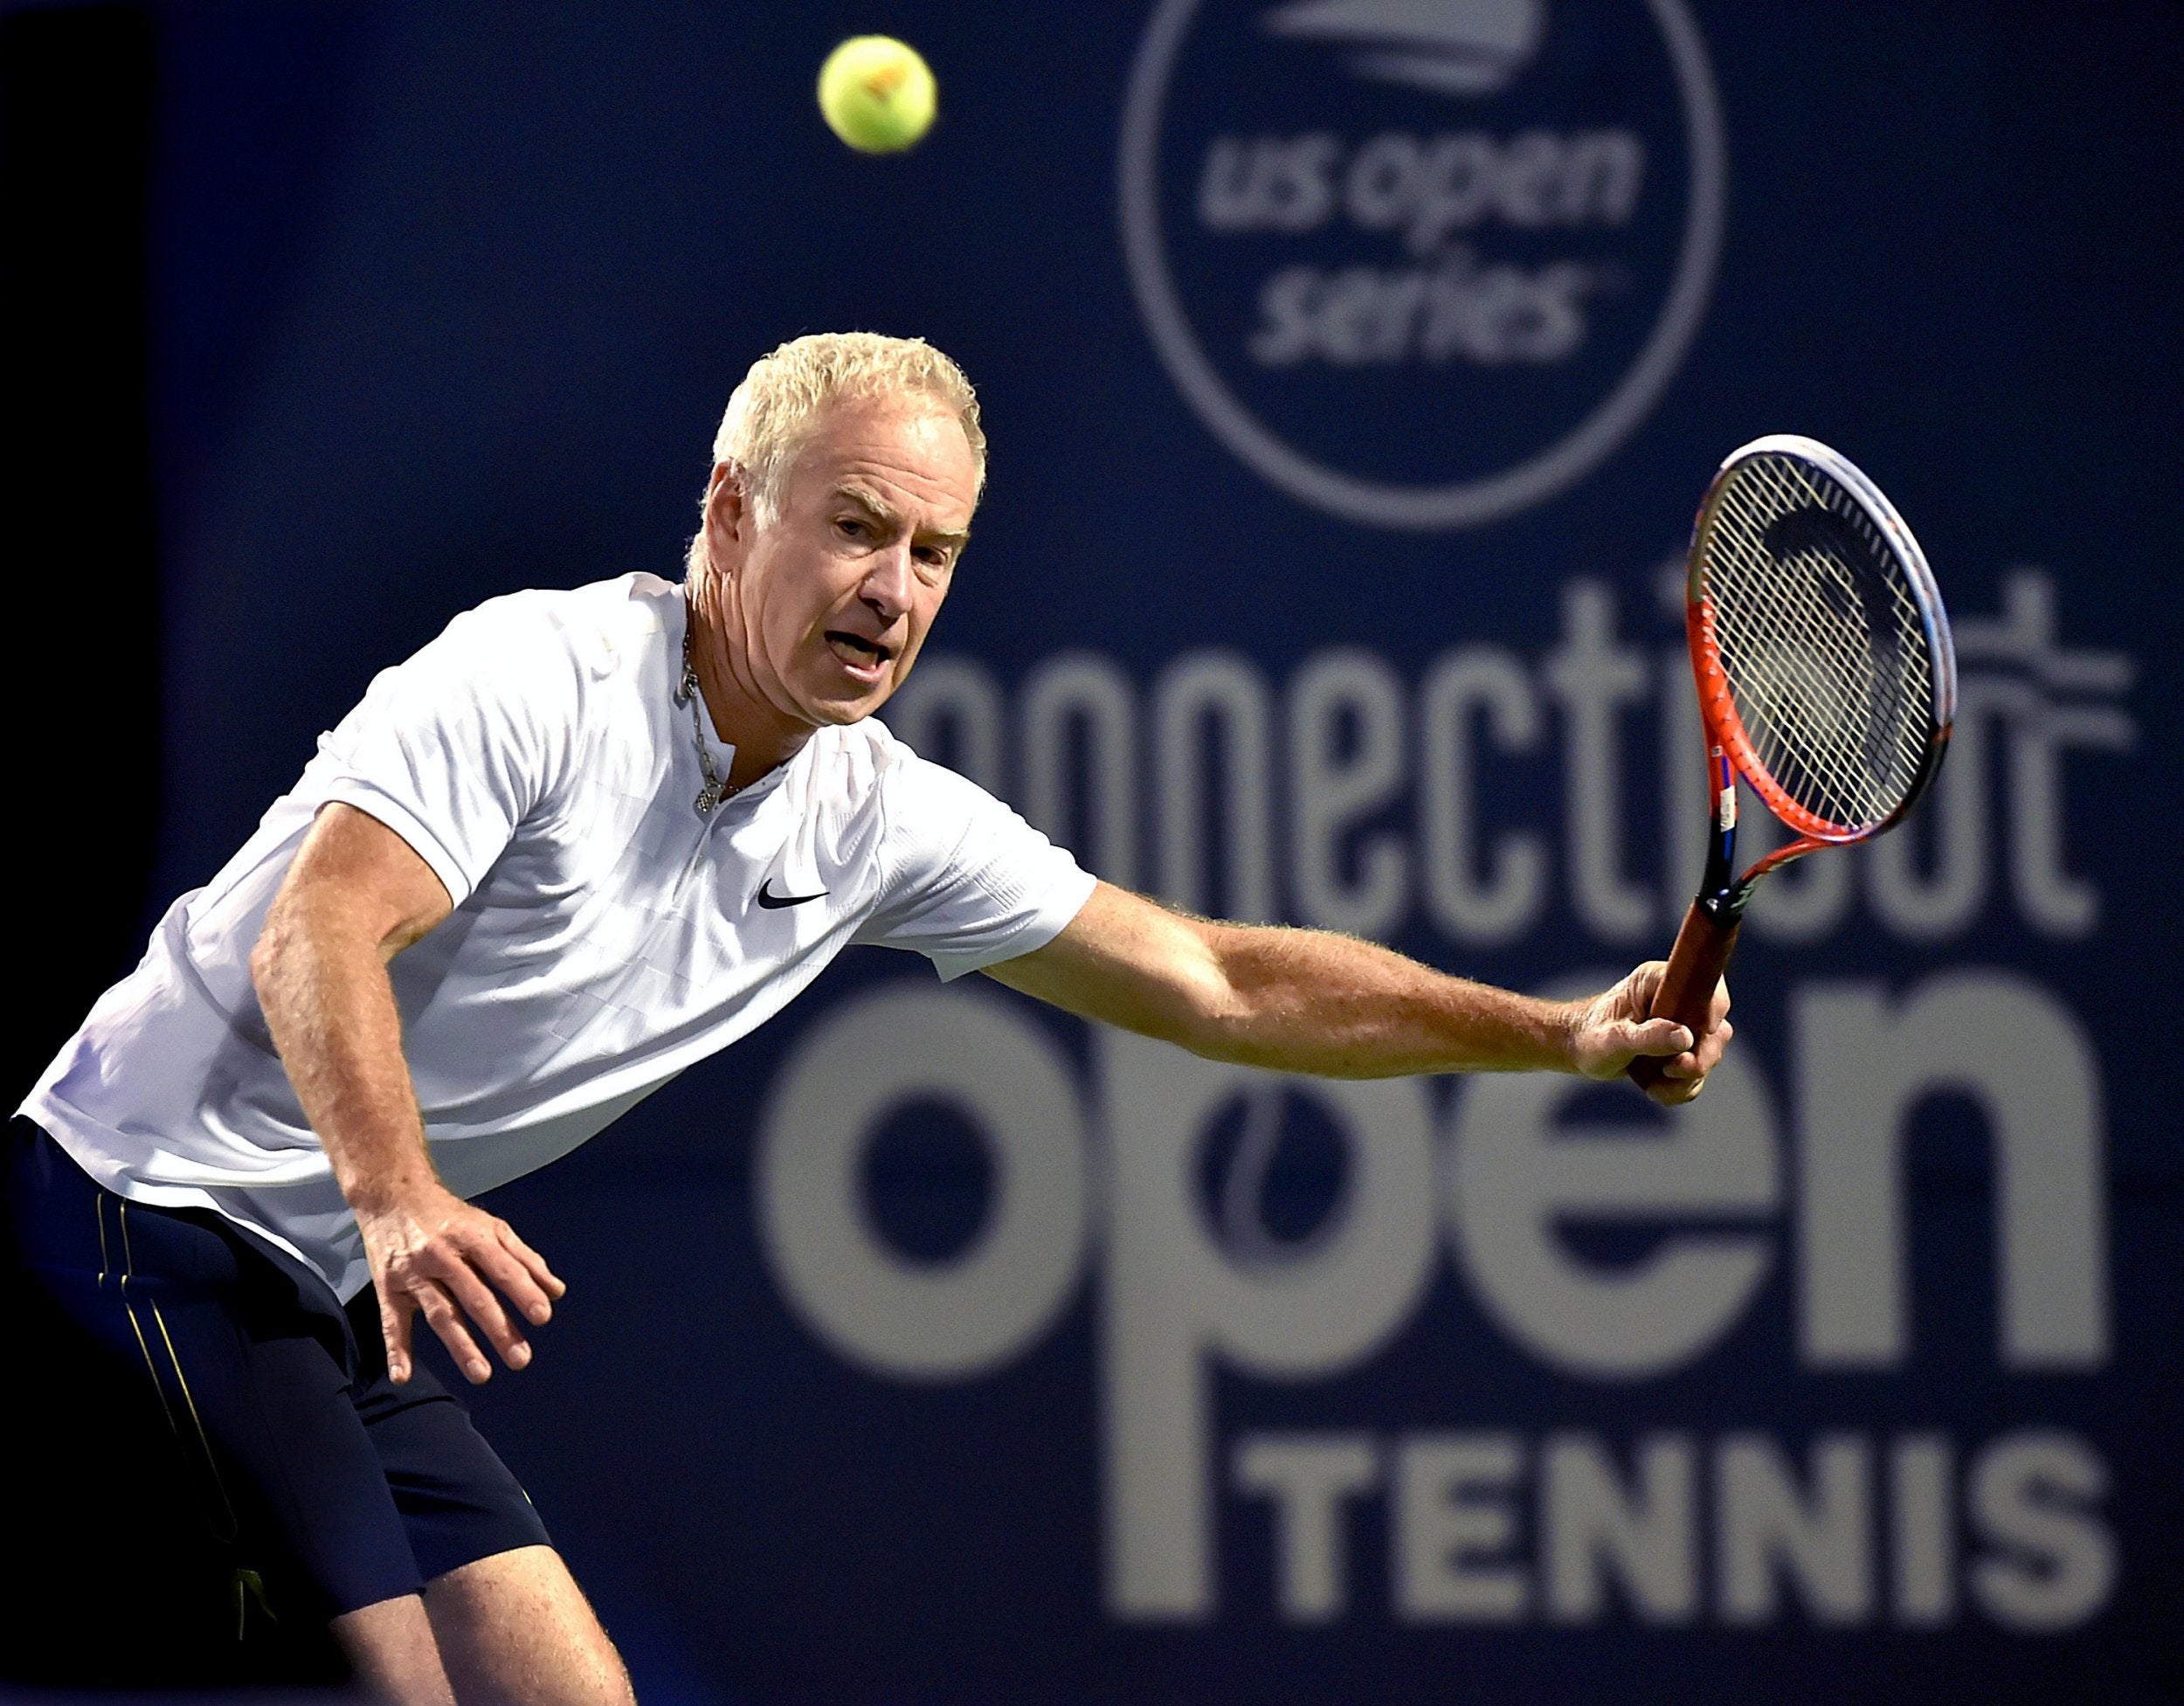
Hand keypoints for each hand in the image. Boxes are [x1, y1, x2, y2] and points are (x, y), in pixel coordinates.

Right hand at [356, 1184, 565, 1383]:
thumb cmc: (448, 1216)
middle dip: (499, 1328)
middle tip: (520, 1358)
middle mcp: (441, 1254)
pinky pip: (392, 1322)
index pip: (502, 1268)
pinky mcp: (387, 1288)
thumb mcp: (491, 1227)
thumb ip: (525, 1259)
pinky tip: (404, 1374)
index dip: (523, 1292)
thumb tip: (555, 1291)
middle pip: (474, 1296)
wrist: (393, 1196)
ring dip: (461, 1346)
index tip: (542, 1316)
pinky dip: (396, 1349)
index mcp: (471, 1236)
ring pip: (440, 1313)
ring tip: (482, 1373)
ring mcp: (413, 1273)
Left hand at [1569, 963, 1732, 1105]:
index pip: (1705, 984)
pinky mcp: (1682, 1048)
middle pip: (1716, 1027)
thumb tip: (1686, 1037)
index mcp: (1658, 982)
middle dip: (1701, 1057)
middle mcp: (1676, 999)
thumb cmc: (1589, 1037)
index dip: (1713, 1008)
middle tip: (1673, 1070)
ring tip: (1655, 1087)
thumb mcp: (1614, 1039)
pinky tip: (1656, 1090)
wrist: (1579, 1051)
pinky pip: (1698, 1072)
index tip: (1702, 1034)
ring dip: (1688, 1078)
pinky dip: (1682, 1088)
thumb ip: (1648, 1037)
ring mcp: (1682, 1024)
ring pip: (1710, 1053)